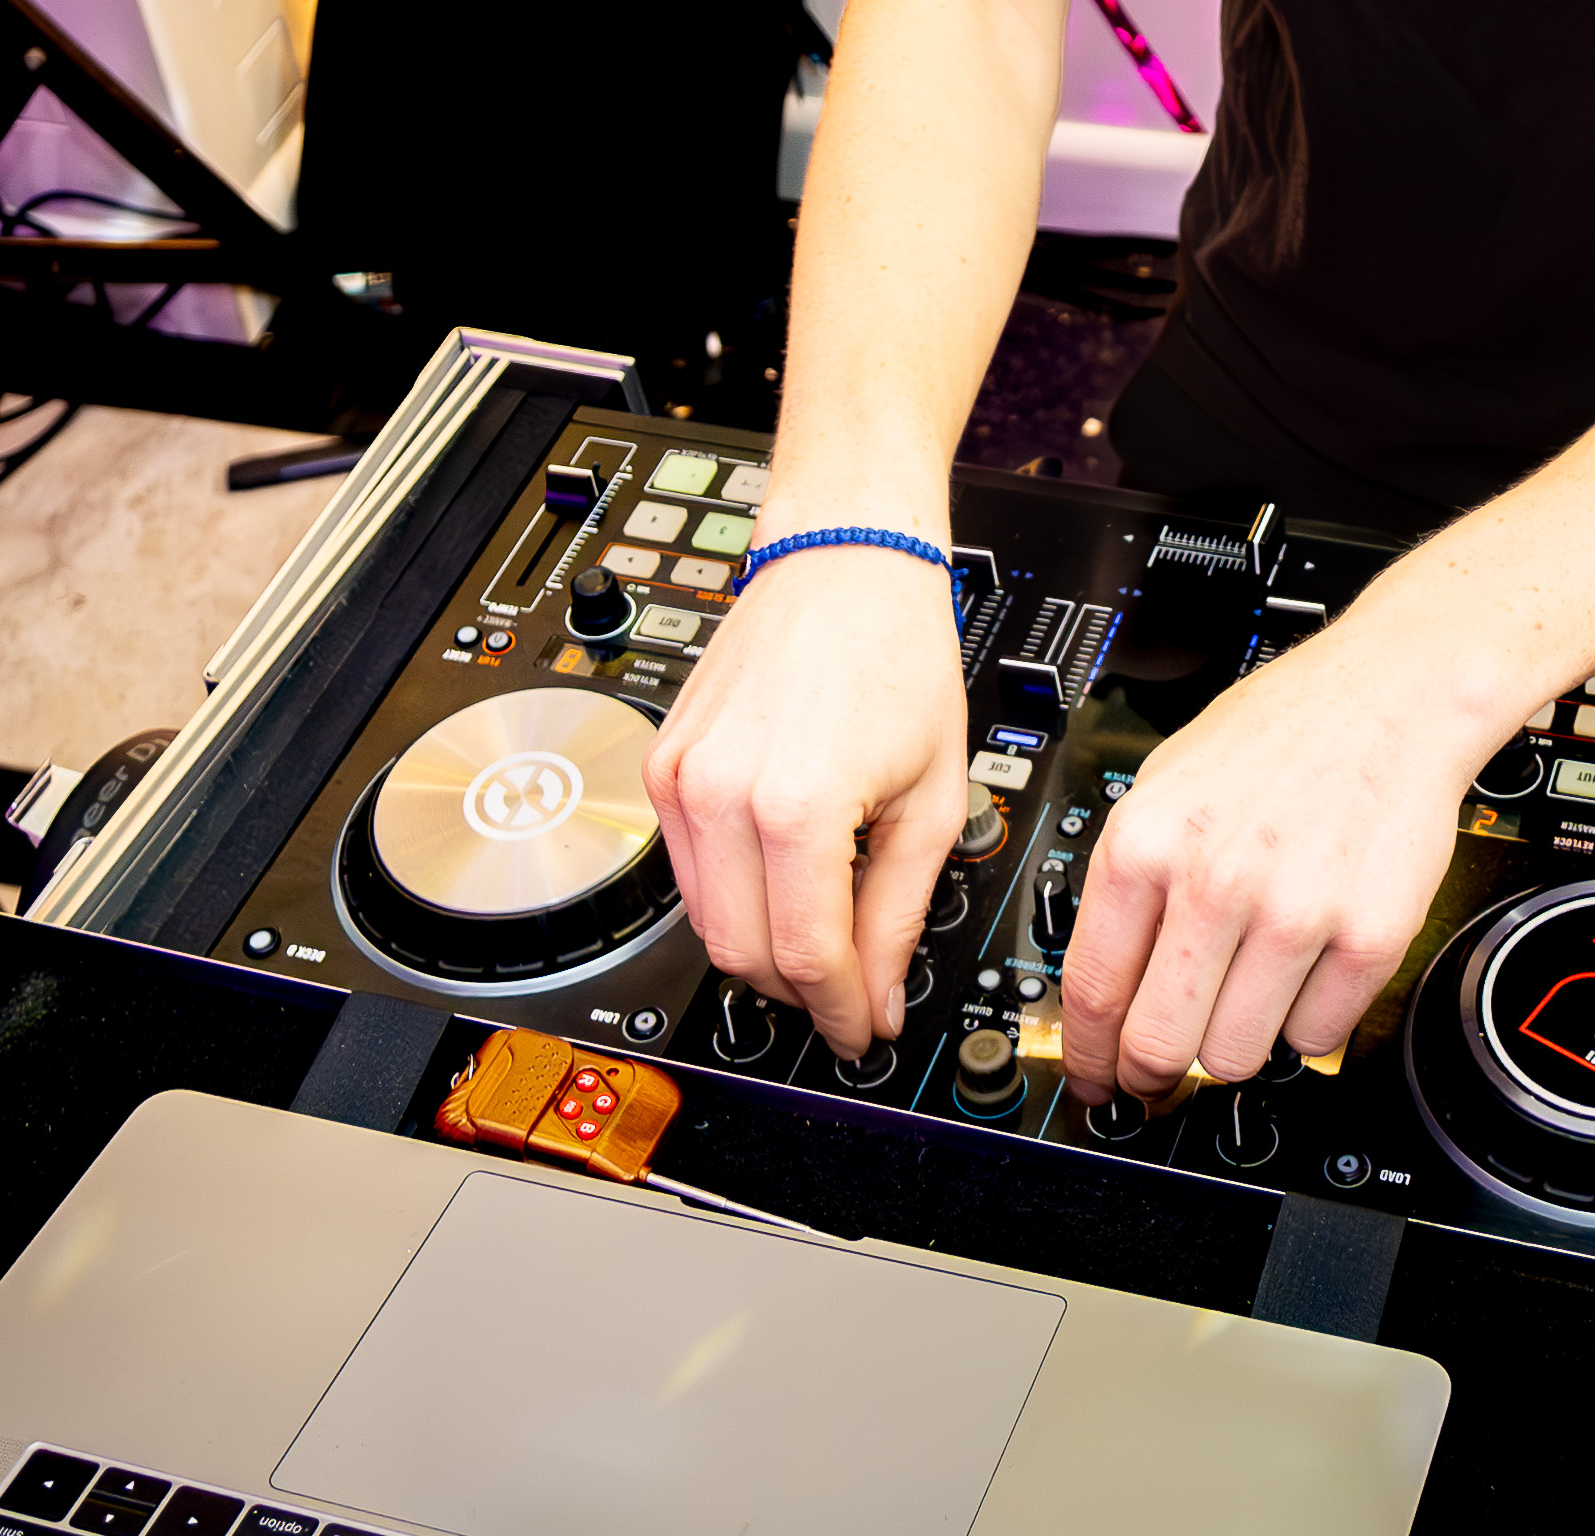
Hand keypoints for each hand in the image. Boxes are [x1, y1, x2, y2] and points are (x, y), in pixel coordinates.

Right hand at [646, 543, 969, 1051]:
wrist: (844, 561)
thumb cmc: (896, 651)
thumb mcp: (933, 797)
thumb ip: (900, 912)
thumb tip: (879, 997)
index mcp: (797, 806)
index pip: (808, 959)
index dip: (844, 1013)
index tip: (867, 1033)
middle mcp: (721, 794)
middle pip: (742, 956)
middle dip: (801, 994)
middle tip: (851, 997)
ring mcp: (679, 780)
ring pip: (704, 923)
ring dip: (762, 951)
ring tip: (825, 937)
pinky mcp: (661, 767)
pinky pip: (687, 871)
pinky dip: (732, 896)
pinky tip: (783, 880)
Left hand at [1053, 631, 1495, 1098]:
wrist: (1394, 695)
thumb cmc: (1281, 732)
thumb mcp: (1165, 784)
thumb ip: (1130, 880)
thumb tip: (1104, 982)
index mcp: (1146, 843)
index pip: (1093, 991)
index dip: (1086, 1055)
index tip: (1092, 1077)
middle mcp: (1215, 882)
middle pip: (1158, 1045)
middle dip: (1152, 1075)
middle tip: (1160, 1073)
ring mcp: (1295, 914)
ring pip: (1236, 1057)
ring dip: (1235, 1044)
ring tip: (1248, 995)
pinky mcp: (1369, 937)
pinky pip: (1316, 1038)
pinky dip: (1308, 1020)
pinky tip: (1307, 968)